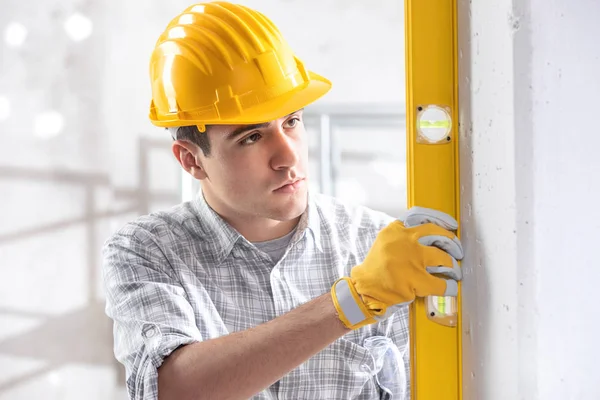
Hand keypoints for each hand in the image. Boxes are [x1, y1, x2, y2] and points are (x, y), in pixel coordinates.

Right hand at [331, 206, 463, 329]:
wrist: (365, 287)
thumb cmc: (376, 267)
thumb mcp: (384, 242)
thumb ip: (402, 236)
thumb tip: (428, 235)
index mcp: (396, 230)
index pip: (422, 217)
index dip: (441, 220)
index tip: (451, 225)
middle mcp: (406, 241)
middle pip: (438, 235)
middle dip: (452, 243)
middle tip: (457, 250)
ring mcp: (412, 260)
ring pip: (443, 258)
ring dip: (453, 266)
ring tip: (455, 271)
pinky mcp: (416, 279)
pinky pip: (440, 283)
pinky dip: (448, 286)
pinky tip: (450, 287)